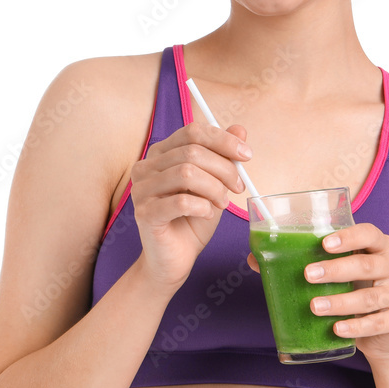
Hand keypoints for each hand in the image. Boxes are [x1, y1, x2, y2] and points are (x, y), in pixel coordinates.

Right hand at [130, 122, 250, 291]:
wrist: (175, 258)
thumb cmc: (193, 219)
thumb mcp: (214, 184)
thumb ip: (223, 156)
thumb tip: (240, 129)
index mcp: (161, 153)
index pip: (192, 131)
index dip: (223, 140)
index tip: (246, 156)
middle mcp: (146, 167)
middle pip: (192, 151)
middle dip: (224, 168)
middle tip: (238, 188)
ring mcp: (141, 190)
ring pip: (187, 173)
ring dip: (214, 188)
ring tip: (222, 203)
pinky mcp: (144, 214)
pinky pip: (180, 202)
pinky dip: (202, 206)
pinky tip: (207, 213)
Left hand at [248, 222, 388, 361]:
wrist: (385, 333)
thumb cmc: (355, 292)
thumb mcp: (337, 276)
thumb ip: (303, 264)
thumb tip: (255, 260)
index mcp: (382, 246)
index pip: (370, 233)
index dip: (349, 236)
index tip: (324, 244)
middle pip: (370, 264)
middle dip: (337, 270)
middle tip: (308, 275)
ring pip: (373, 297)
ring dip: (342, 302)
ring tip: (315, 307)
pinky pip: (381, 322)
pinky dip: (357, 327)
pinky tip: (337, 329)